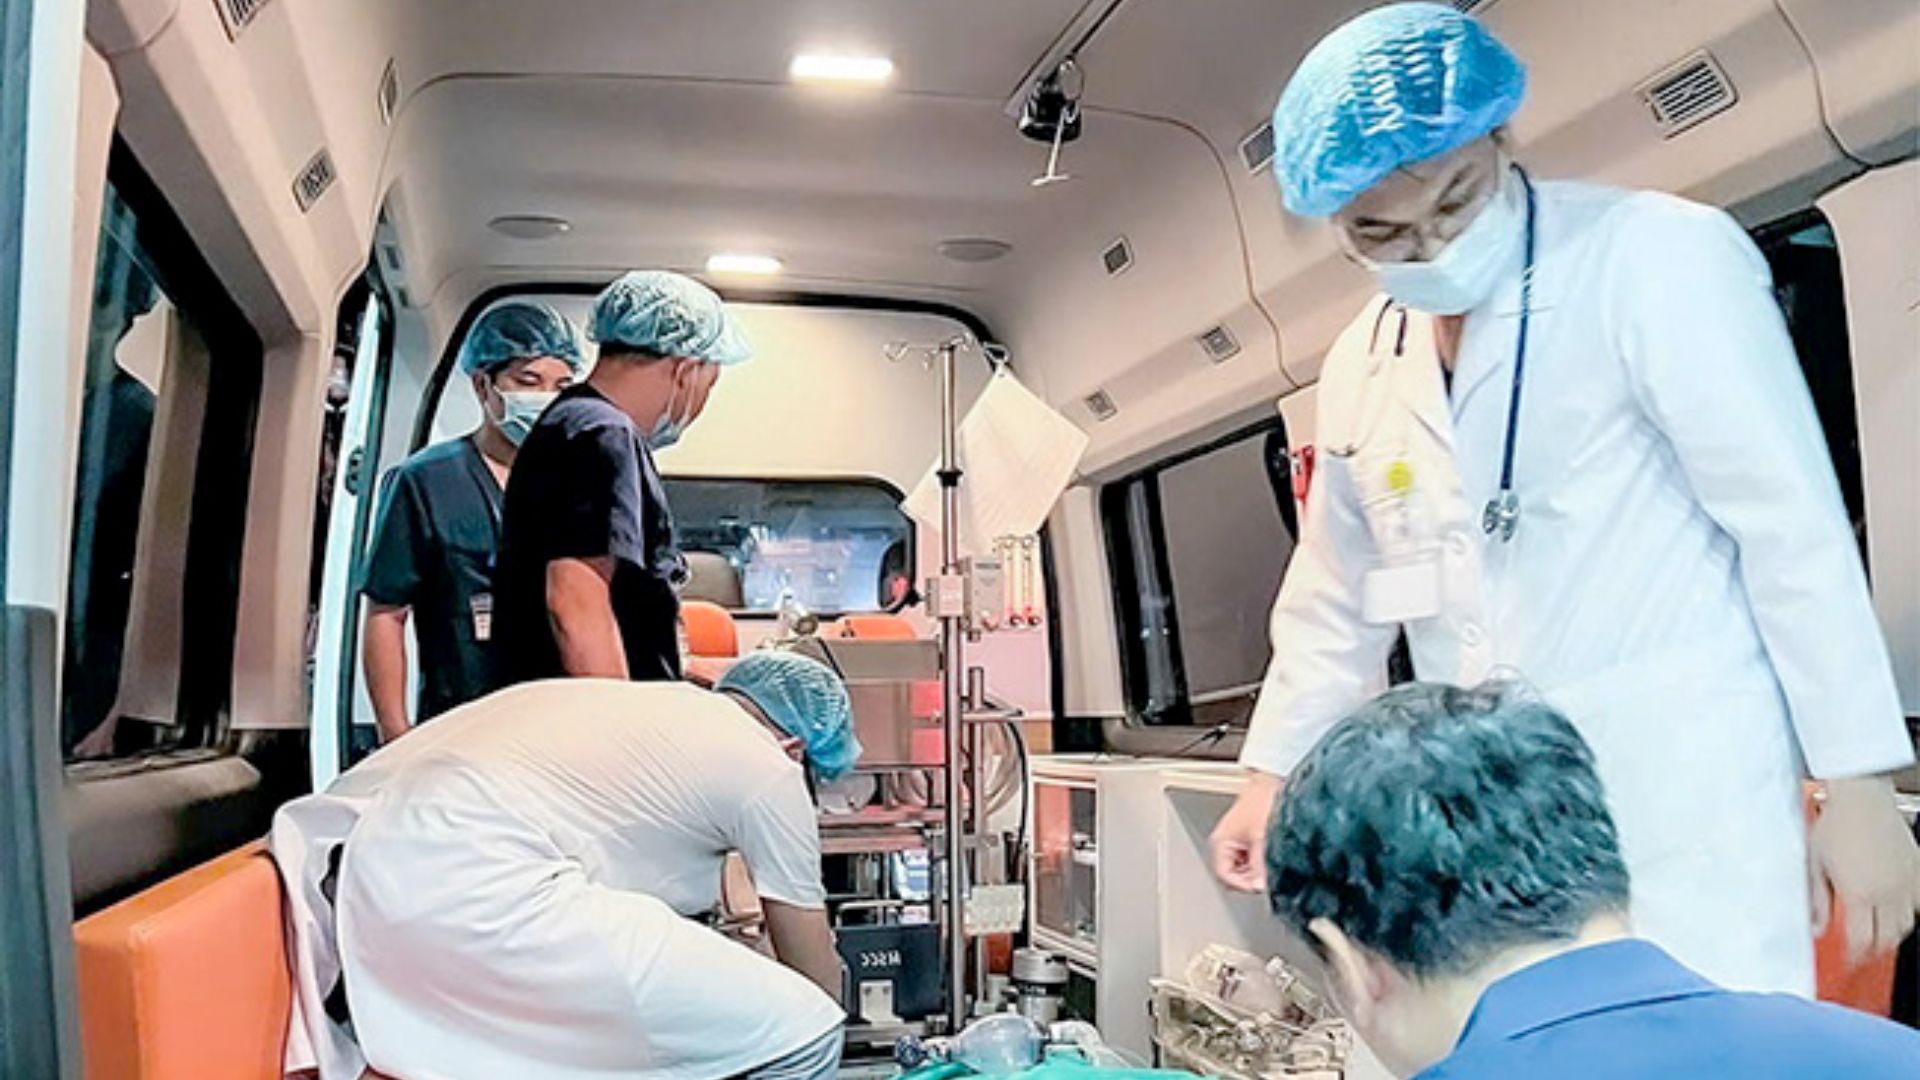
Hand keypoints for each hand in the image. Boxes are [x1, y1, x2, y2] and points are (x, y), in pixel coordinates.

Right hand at [1211, 771, 1283, 892]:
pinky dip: (1259, 862)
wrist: (1271, 783)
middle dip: (1250, 877)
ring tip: (1269, 863)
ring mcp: (1235, 842)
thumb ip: (1260, 865)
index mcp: (1220, 842)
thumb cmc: (1262, 801)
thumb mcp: (1262, 838)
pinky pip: (1250, 861)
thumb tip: (1260, 886)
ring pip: (1243, 869)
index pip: (1224, 875)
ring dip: (1256, 870)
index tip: (1259, 886)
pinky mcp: (1246, 840)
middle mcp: (1224, 843)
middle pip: (1233, 875)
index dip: (1242, 884)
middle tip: (1266, 877)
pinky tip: (1268, 856)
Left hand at [1808, 775, 1919, 962]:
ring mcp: (1907, 881)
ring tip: (1877, 931)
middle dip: (1874, 950)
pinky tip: (1896, 908)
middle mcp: (1888, 891)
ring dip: (1893, 932)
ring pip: (1908, 923)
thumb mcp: (1815, 864)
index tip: (1848, 960)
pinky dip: (1910, 911)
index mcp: (1860, 894)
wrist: (1860, 796)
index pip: (1862, 941)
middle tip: (1861, 951)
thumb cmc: (1835, 824)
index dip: (1854, 957)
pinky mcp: (1919, 868)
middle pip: (1889, 938)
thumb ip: (1817, 900)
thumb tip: (1816, 928)